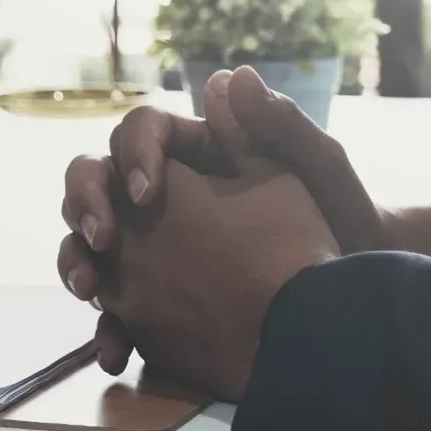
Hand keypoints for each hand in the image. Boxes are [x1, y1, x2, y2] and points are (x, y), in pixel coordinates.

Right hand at [58, 66, 390, 373]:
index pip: (140, 132)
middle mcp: (164, 196)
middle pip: (97, 181)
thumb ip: (278, 125)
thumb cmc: (343, 220)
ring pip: (90, 245)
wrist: (354, 295)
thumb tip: (229, 78)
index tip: (148, 192)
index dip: (133, 154)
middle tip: (102, 238)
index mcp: (198, 152)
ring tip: (89, 289)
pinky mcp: (152, 300)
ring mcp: (152, 249)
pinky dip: (106, 329)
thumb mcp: (319, 169)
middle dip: (86, 204)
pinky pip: (114, 310)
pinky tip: (113, 352)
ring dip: (76, 262)